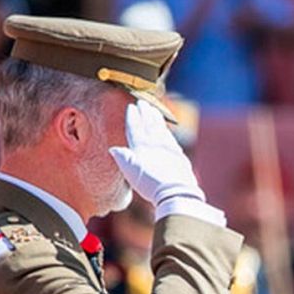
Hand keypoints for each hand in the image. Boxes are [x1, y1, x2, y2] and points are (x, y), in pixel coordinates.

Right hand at [109, 100, 209, 218]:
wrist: (176, 191)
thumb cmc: (150, 184)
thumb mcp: (131, 172)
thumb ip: (123, 158)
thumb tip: (114, 149)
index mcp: (142, 146)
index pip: (135, 128)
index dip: (133, 117)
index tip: (131, 107)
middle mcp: (156, 144)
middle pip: (149, 124)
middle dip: (145, 112)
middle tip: (143, 102)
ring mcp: (169, 148)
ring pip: (161, 128)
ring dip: (156, 118)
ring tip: (153, 111)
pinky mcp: (179, 155)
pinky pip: (170, 138)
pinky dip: (166, 131)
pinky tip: (166, 130)